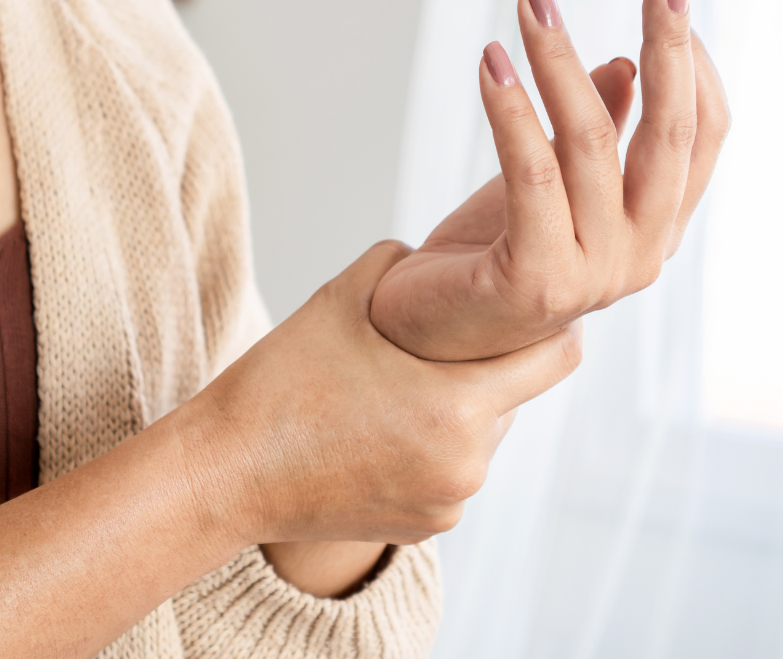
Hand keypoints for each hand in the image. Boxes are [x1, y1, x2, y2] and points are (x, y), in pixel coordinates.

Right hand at [190, 240, 581, 545]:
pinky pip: (453, 474)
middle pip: (515, 397)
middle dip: (490, 368)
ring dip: (459, 410)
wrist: (224, 475)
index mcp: (457, 406)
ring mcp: (449, 503)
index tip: (532, 304)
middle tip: (445, 342)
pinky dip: (433, 450)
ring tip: (402, 388)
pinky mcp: (427, 528)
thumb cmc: (279, 384)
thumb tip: (440, 254)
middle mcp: (467, 463)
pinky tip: (384, 429)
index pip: (557, 357)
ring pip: (483, 437)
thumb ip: (404, 263)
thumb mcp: (342, 297)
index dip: (552, 324)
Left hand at [370, 0, 730, 360]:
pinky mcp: (537, 279)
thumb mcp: (553, 184)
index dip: (694, 61)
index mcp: (656, 229)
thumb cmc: (492, 254)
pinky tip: (492, 62)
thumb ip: (600, 135)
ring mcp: (595, 274)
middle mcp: (641, 255)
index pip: (702, 135)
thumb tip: (627, 66)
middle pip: (670, 135)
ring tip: (531, 3)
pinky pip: (531, 173)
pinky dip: (511, 109)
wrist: (426, 334)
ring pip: (590, 142)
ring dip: (558, 60)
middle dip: (669, 45)